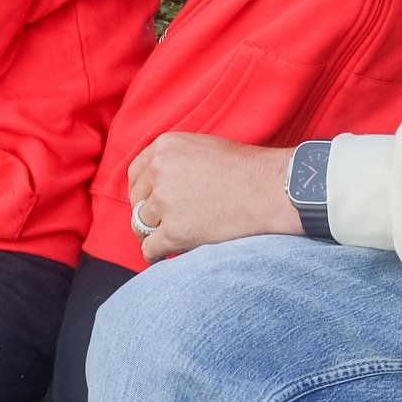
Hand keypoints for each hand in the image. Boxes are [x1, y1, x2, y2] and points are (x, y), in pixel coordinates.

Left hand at [127, 133, 300, 262]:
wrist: (267, 189)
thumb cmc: (244, 168)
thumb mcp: (202, 147)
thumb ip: (174, 161)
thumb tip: (158, 183)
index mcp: (163, 146)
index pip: (135, 174)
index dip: (142, 192)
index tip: (150, 203)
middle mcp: (158, 171)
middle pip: (136, 201)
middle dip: (148, 214)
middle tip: (164, 224)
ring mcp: (164, 202)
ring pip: (140, 226)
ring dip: (155, 234)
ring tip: (172, 238)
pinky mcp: (173, 231)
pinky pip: (149, 249)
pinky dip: (156, 255)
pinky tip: (166, 255)